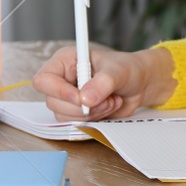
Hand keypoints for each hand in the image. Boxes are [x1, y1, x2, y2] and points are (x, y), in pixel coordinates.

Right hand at [32, 44, 174, 120]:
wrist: (141, 84)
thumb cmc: (127, 69)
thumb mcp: (117, 72)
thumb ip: (101, 83)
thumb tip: (85, 99)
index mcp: (65, 61)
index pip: (44, 80)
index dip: (59, 92)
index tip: (81, 98)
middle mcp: (63, 80)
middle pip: (53, 102)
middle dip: (82, 107)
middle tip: (106, 99)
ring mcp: (69, 98)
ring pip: (64, 116)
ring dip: (91, 114)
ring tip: (110, 101)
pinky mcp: (77, 112)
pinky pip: (76, 123)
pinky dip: (95, 119)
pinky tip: (109, 107)